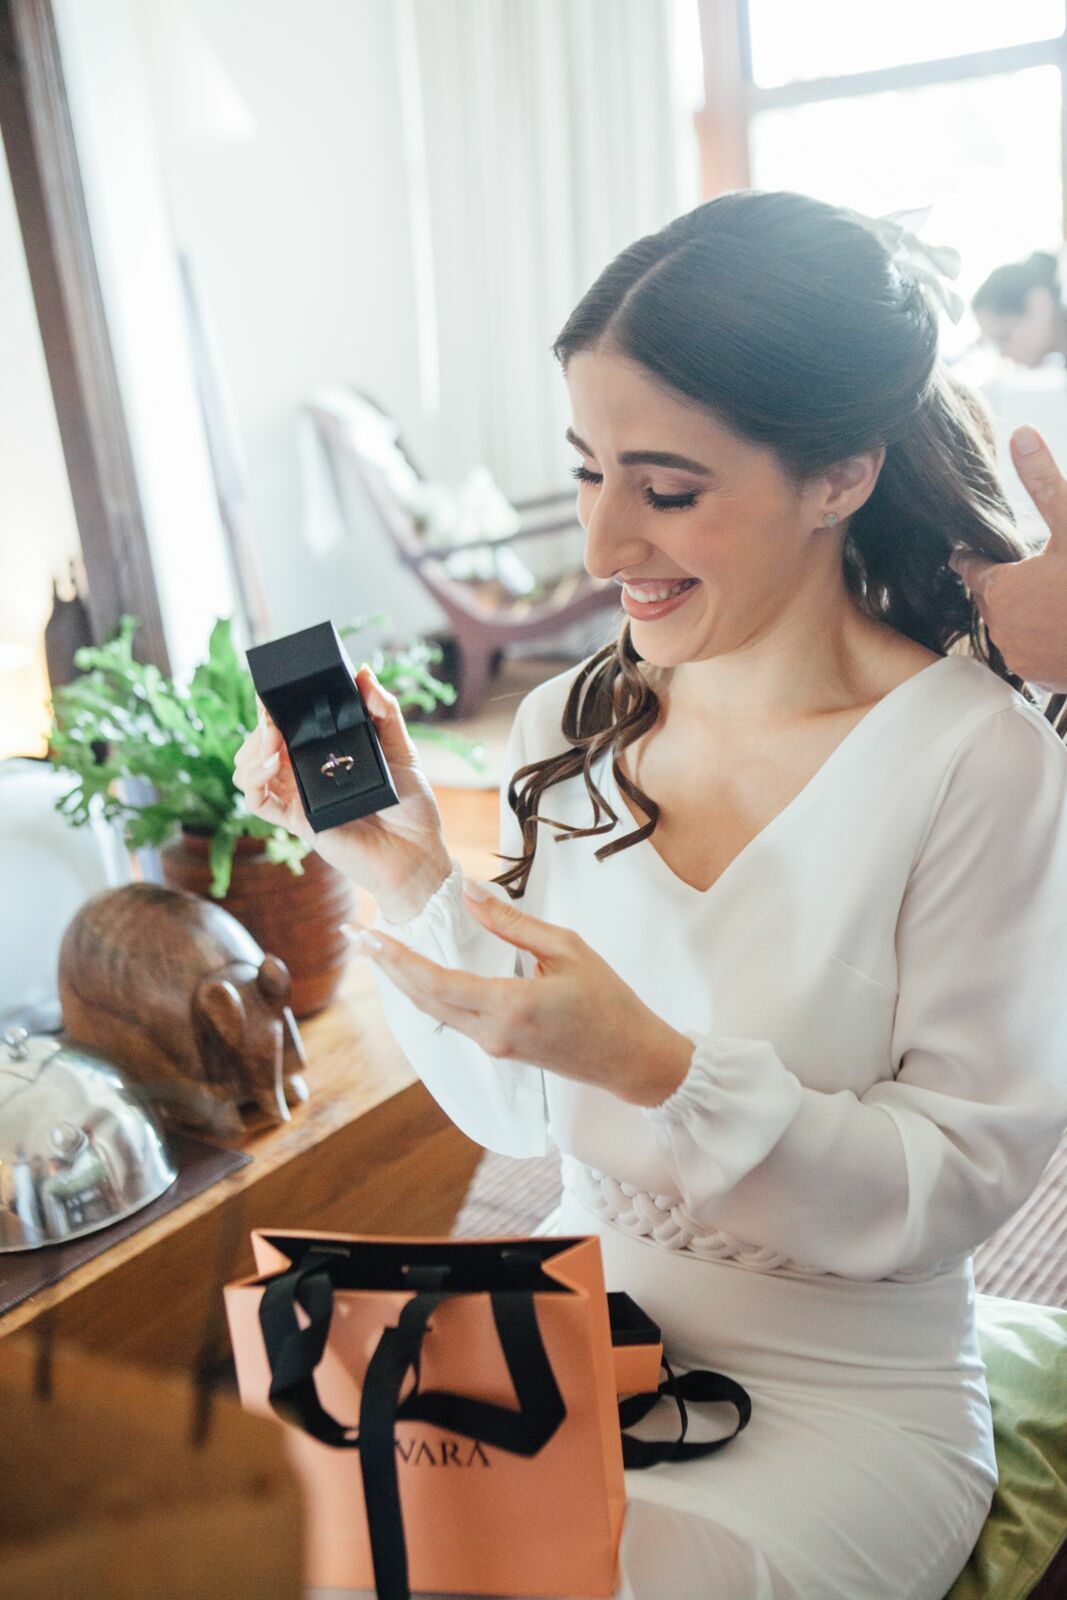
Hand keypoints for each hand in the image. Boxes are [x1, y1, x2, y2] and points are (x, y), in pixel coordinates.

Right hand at [232, 664, 451, 920]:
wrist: (417, 851)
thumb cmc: (411, 805)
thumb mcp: (402, 749)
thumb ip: (384, 712)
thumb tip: (364, 674)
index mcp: (326, 754)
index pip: (288, 727)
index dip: (273, 709)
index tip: (273, 692)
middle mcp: (306, 774)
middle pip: (260, 745)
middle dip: (258, 726)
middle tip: (272, 718)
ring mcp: (299, 797)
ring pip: (249, 770)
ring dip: (250, 749)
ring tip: (271, 737)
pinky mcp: (297, 821)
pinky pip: (257, 802)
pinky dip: (253, 780)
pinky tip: (273, 762)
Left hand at [346, 879, 695, 1106]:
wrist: (631, 1058)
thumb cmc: (609, 1000)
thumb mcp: (567, 948)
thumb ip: (513, 923)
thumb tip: (471, 894)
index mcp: (510, 1006)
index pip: (437, 981)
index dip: (398, 959)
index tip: (369, 935)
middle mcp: (492, 1033)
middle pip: (424, 999)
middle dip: (387, 967)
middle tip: (356, 935)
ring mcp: (493, 1046)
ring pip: (434, 1011)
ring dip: (404, 980)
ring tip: (379, 950)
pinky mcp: (499, 1048)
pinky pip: (452, 1018)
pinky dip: (428, 992)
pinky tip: (416, 973)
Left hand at [948, 425, 1066, 691]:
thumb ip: (1045, 483)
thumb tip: (1021, 433)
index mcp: (1002, 589)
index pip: (971, 569)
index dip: (971, 558)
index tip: (964, 554)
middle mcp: (1001, 626)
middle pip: (993, 599)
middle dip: (1005, 586)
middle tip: (1026, 574)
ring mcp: (1019, 655)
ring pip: (1012, 626)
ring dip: (1025, 614)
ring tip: (1049, 601)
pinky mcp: (1040, 678)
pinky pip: (1031, 651)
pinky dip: (1041, 638)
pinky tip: (1060, 628)